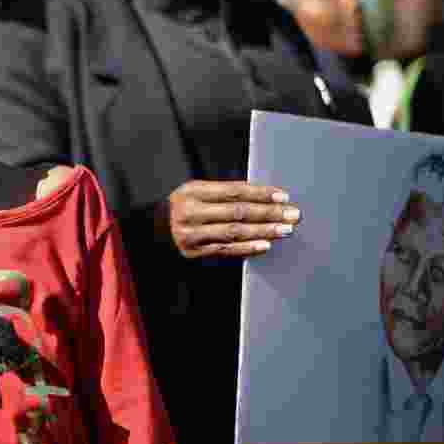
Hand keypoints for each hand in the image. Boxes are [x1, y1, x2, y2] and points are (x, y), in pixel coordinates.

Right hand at [159, 181, 301, 258]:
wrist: (151, 228)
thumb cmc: (181, 206)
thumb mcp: (196, 191)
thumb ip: (224, 193)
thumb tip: (263, 197)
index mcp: (192, 191)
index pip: (234, 191)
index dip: (261, 194)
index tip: (283, 197)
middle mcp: (190, 212)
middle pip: (238, 212)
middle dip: (269, 213)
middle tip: (292, 214)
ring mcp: (191, 234)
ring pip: (234, 232)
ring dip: (263, 231)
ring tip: (284, 230)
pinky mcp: (193, 251)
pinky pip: (226, 249)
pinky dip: (247, 247)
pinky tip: (265, 245)